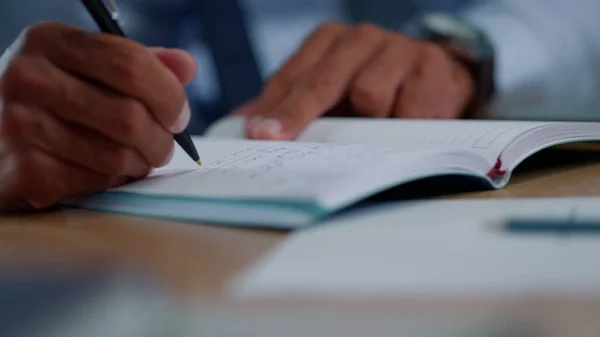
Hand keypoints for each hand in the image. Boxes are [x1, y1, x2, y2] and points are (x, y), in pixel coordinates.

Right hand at [0, 22, 196, 210]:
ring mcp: (18, 125)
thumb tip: (186, 66)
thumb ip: (137, 64)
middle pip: (129, 116)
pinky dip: (112, 182)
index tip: (179, 116)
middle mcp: (27, 77)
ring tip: (136, 159)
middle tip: (163, 147)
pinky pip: (95, 182)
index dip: (169, 95)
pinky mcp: (21, 169)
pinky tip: (103, 173)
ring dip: (140, 164)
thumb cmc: (55, 101)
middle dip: (161, 140)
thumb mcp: (87, 69)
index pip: (130, 64)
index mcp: (49, 41)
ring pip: (117, 155)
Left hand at [235, 22, 473, 139]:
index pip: (292, 76)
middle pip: (322, 82)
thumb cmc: (373, 89)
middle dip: (297, 114)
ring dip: (367, 123)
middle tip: (275, 138)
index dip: (274, 107)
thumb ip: (289, 105)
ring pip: (368, 94)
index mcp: (329, 41)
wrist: (435, 81)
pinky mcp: (429, 65)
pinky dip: (400, 126)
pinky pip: (406, 109)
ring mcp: (396, 47)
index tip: (257, 133)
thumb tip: (243, 127)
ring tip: (375, 131)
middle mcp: (360, 38)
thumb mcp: (330, 94)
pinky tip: (403, 126)